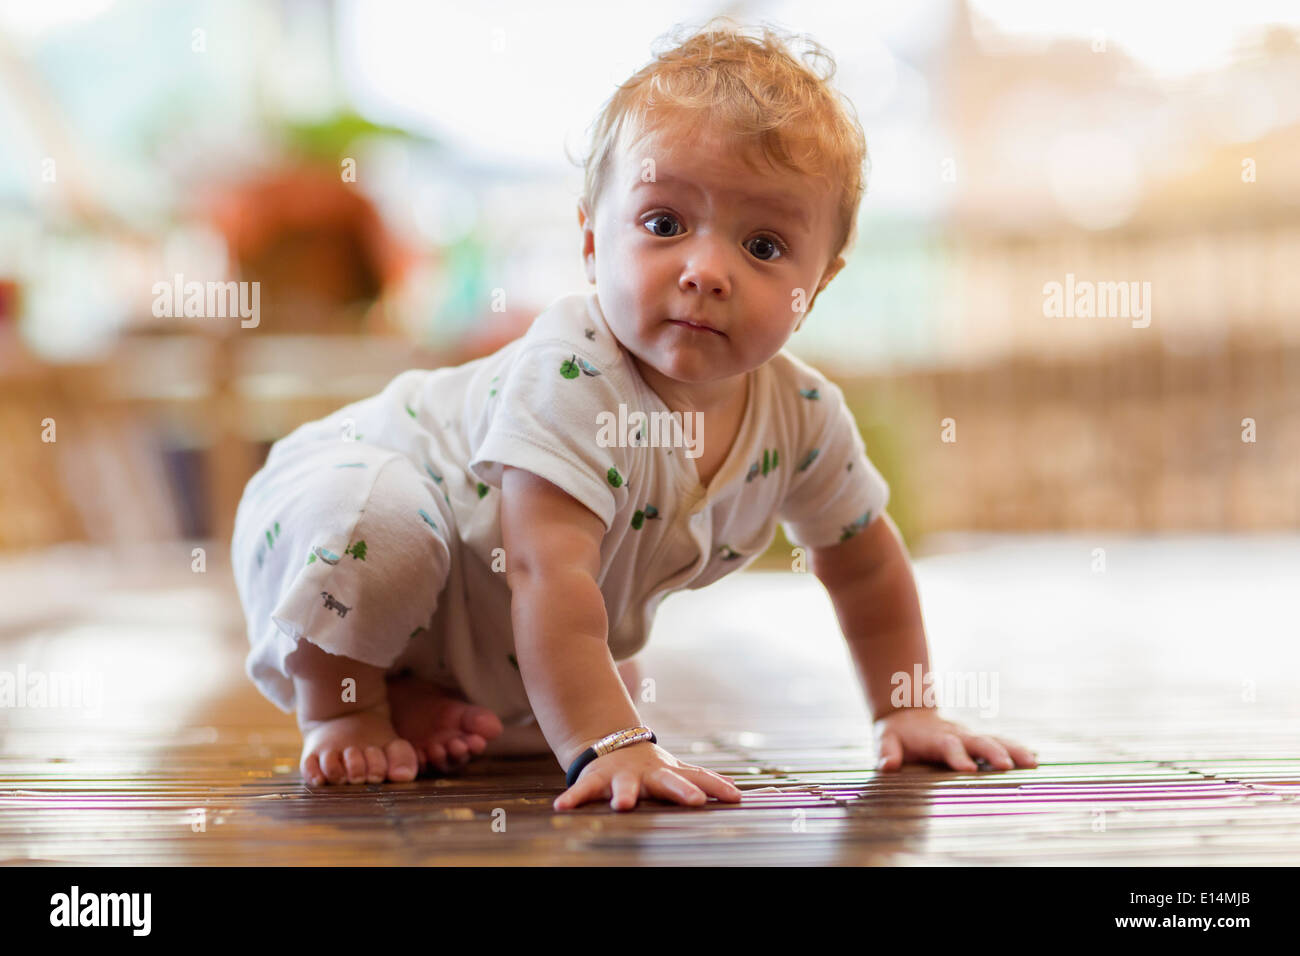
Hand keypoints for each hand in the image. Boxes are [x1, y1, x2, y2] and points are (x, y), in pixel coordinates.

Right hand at [553, 741, 743, 810]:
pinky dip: (573, 798)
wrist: (612, 745)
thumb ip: (704, 781)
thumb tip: (738, 793)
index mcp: (669, 774)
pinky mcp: (595, 780)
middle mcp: (648, 774)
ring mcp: (621, 777)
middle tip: (695, 801)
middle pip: (669, 782)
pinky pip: (582, 791)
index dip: (717, 786)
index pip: (699, 778)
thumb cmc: (652, 768)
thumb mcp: (677, 771)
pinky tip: (562, 808)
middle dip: (682, 790)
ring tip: (623, 806)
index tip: (736, 797)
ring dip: (625, 794)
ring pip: (623, 786)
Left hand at [873, 708, 1037, 771]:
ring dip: (1014, 750)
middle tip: (1009, 766)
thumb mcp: (885, 740)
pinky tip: (1035, 758)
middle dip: (994, 753)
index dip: (958, 756)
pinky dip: (1018, 749)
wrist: (908, 713)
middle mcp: (958, 734)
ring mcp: (971, 736)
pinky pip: (1001, 743)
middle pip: (979, 741)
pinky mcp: (979, 741)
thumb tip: (887, 766)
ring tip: (1033, 763)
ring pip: (996, 740)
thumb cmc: (897, 733)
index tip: (969, 769)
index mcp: (936, 737)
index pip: (949, 746)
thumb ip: (886, 752)